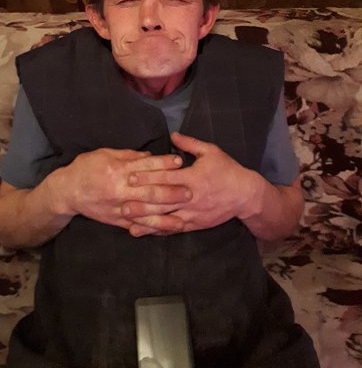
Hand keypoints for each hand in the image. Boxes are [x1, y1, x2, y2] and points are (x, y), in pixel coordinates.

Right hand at [48, 148, 191, 230]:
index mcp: (117, 170)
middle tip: (190, 191)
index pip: (145, 167)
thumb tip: (149, 156)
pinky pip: (138, 225)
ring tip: (185, 213)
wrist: (67, 191)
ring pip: (146, 212)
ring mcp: (119, 207)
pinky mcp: (118, 220)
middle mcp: (119, 190)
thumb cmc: (86, 168)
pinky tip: (169, 228)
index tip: (180, 162)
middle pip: (149, 191)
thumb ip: (128, 155)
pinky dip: (154, 228)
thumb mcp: (105, 154)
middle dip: (171, 192)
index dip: (163, 164)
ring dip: (167, 213)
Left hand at [123, 132, 263, 236]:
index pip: (166, 177)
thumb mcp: (211, 152)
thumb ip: (190, 144)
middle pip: (162, 201)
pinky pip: (174, 229)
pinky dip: (158, 231)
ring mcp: (192, 213)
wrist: (245, 195)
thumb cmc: (227, 170)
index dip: (147, 177)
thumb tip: (173, 135)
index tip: (129, 176)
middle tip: (122, 203)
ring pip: (166, 219)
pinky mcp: (194, 224)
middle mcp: (191, 197)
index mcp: (193, 177)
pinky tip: (144, 232)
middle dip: (142, 202)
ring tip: (128, 222)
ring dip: (147, 221)